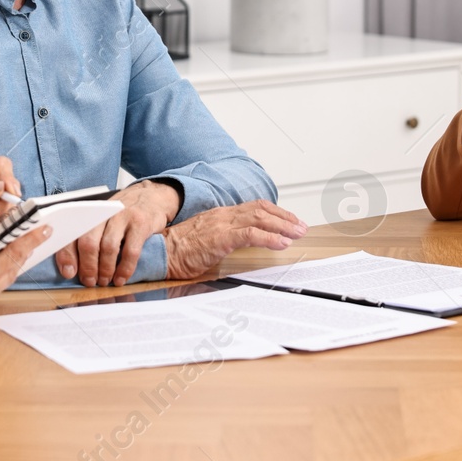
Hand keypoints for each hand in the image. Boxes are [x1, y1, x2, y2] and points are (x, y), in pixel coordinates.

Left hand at [56, 180, 180, 287]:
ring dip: (105, 269)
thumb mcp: (104, 217)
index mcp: (91, 212)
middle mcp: (105, 212)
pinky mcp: (141, 224)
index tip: (68, 272)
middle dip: (87, 267)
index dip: (67, 255)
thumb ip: (90, 235)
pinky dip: (124, 269)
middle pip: (89, 242)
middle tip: (89, 281)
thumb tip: (73, 266)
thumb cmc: (124, 212)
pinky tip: (120, 279)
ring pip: (108, 247)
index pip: (73, 233)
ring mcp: (124, 217)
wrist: (152, 196)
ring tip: (104, 281)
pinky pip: (130, 251)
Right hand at [164, 201, 306, 280]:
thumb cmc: (180, 251)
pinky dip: (269, 238)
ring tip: (297, 234)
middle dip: (284, 217)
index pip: (254, 207)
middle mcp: (223, 215)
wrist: (161, 253)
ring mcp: (222, 225)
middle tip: (301, 227)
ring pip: (259, 219)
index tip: (289, 220)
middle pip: (261, 209)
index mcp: (220, 215)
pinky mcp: (220, 238)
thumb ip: (224, 237)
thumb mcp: (206, 239)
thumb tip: (241, 242)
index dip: (275, 212)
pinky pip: (250, 235)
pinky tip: (281, 243)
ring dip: (282, 226)